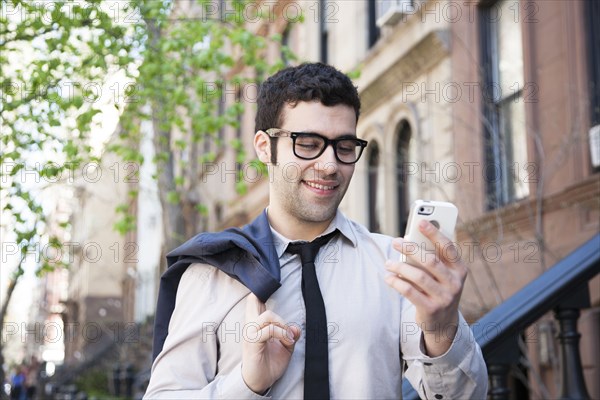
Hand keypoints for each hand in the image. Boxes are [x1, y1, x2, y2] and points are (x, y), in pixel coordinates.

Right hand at [241, 293, 300, 393]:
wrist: (260, 382)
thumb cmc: (269, 363)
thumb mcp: (285, 347)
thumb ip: (290, 335)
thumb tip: (296, 327)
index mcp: (256, 323)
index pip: (254, 301)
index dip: (260, 291)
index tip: (270, 287)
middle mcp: (250, 325)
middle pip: (255, 300)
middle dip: (272, 304)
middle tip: (286, 327)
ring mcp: (250, 333)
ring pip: (268, 315)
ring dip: (283, 325)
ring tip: (288, 337)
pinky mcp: (252, 342)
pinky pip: (270, 330)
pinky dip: (282, 334)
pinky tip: (287, 342)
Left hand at [384, 220, 466, 356]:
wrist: (443, 323)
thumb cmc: (438, 288)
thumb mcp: (442, 274)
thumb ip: (431, 257)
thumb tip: (410, 238)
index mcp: (460, 270)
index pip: (448, 248)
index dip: (434, 233)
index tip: (420, 222)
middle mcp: (455, 283)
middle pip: (431, 261)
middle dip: (411, 248)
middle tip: (396, 241)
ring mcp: (444, 298)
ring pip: (418, 276)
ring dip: (400, 266)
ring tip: (388, 263)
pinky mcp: (431, 309)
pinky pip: (410, 292)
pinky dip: (396, 282)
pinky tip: (388, 277)